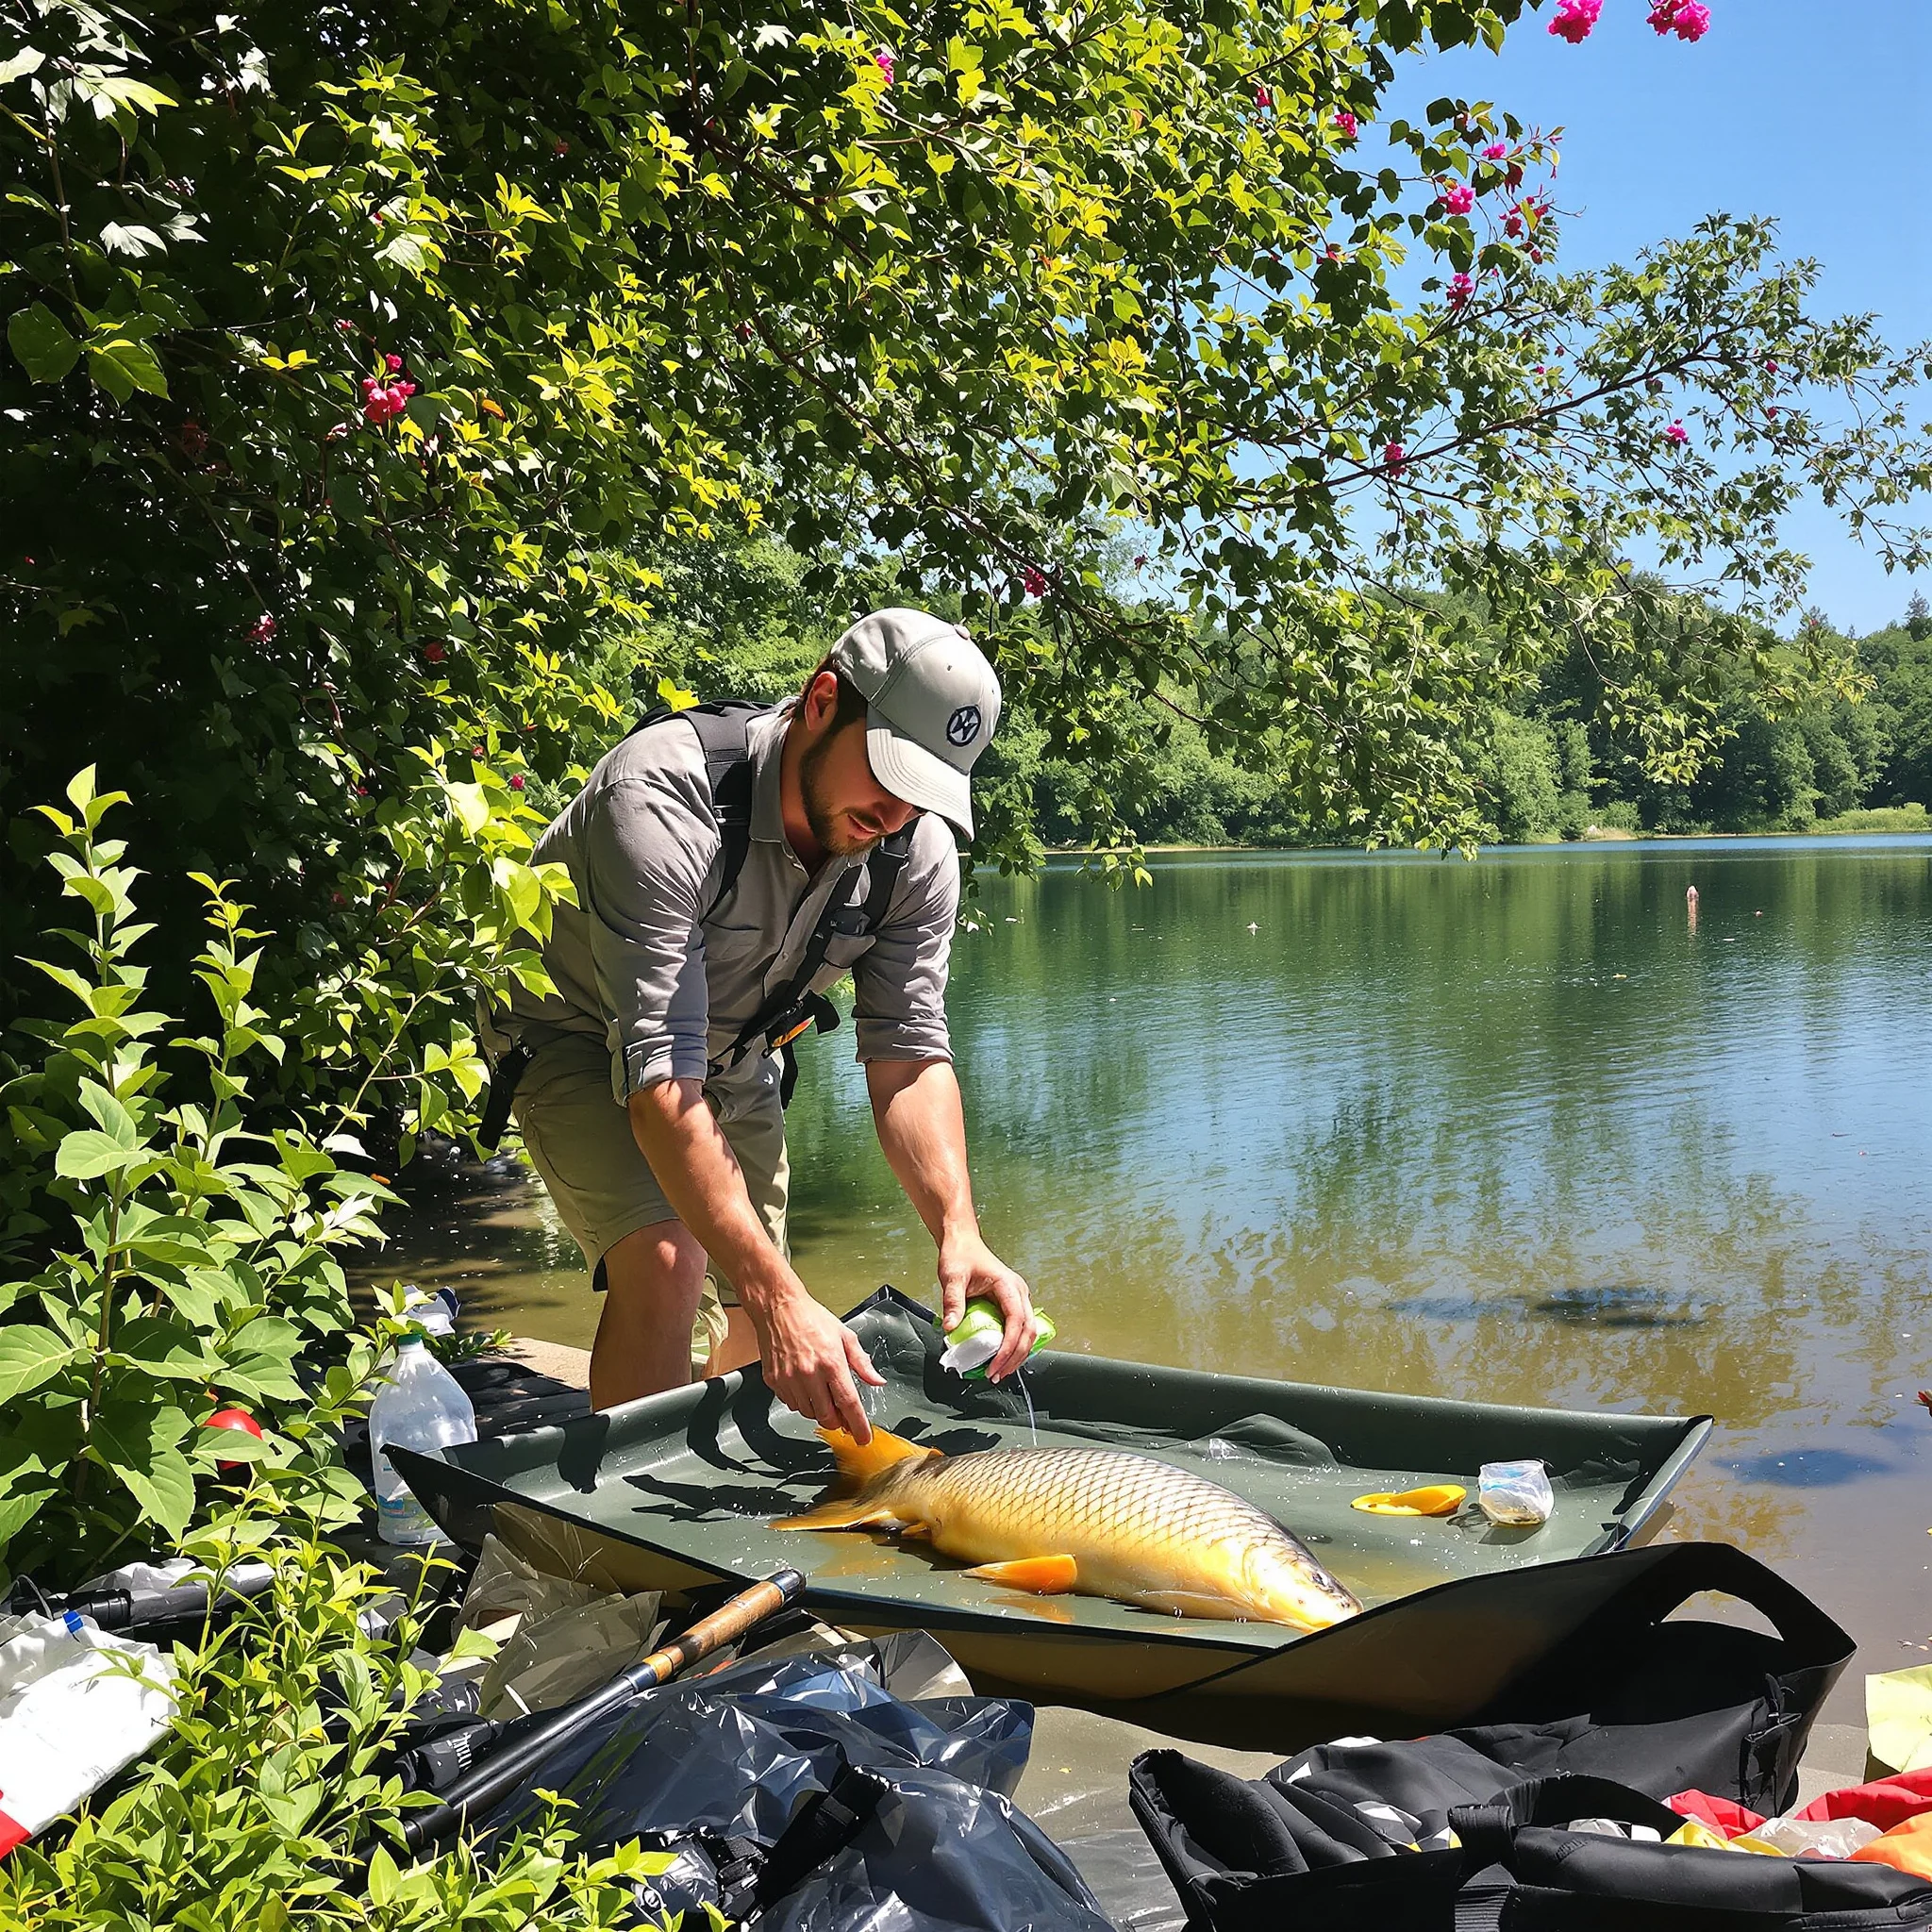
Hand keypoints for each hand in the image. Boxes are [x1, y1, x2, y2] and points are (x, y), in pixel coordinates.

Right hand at [750, 1283, 885, 1442]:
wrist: (779, 1308)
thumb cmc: (811, 1318)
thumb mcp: (844, 1336)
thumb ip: (862, 1362)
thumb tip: (877, 1381)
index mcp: (831, 1362)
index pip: (849, 1403)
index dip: (858, 1425)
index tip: (863, 1438)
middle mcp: (810, 1374)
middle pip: (828, 1416)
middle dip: (838, 1422)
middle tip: (843, 1415)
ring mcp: (789, 1379)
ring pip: (808, 1413)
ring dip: (819, 1411)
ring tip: (822, 1392)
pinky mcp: (774, 1381)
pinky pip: (792, 1404)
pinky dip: (802, 1402)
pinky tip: (805, 1386)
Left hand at [938, 1231, 1035, 1381]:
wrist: (963, 1242)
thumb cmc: (960, 1255)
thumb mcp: (952, 1277)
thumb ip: (953, 1302)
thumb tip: (950, 1328)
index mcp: (1009, 1286)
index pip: (1017, 1321)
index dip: (1009, 1347)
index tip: (995, 1365)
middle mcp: (1019, 1292)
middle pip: (1028, 1331)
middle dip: (1016, 1357)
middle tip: (996, 1375)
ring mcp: (1018, 1298)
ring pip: (1028, 1332)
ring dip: (1017, 1355)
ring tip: (999, 1372)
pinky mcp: (1011, 1303)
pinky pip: (1019, 1328)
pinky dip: (1013, 1346)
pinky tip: (1001, 1359)